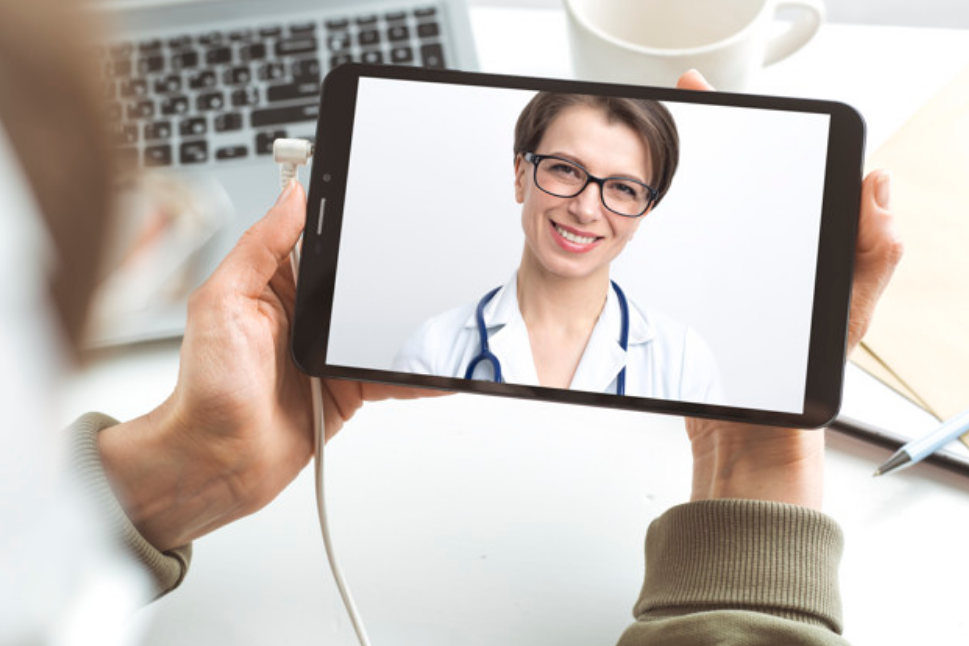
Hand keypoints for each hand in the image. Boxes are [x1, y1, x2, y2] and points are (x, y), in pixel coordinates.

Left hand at [100, 182, 437, 551]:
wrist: (218, 460)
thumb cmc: (206, 388)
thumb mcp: (222, 301)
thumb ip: (259, 248)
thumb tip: (291, 196)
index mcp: (274, 284)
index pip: (318, 239)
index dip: (344, 220)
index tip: (373, 201)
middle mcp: (306, 314)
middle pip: (359, 281)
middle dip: (388, 272)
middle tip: (418, 262)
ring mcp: (330, 351)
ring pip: (382, 326)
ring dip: (408, 322)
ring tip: (438, 310)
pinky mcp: (349, 386)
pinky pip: (390, 373)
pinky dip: (416, 373)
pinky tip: (437, 366)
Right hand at [677, 70, 902, 508]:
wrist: (747, 440)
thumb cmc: (801, 391)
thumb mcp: (845, 321)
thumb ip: (871, 258)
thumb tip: (880, 188)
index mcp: (820, 252)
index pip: (807, 172)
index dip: (779, 128)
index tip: (744, 101)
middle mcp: (785, 256)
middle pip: (757, 180)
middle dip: (725, 134)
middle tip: (696, 100)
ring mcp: (748, 274)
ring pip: (722, 209)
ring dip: (696, 173)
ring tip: (672, 141)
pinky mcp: (715, 294)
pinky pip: (699, 246)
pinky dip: (678, 221)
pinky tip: (659, 211)